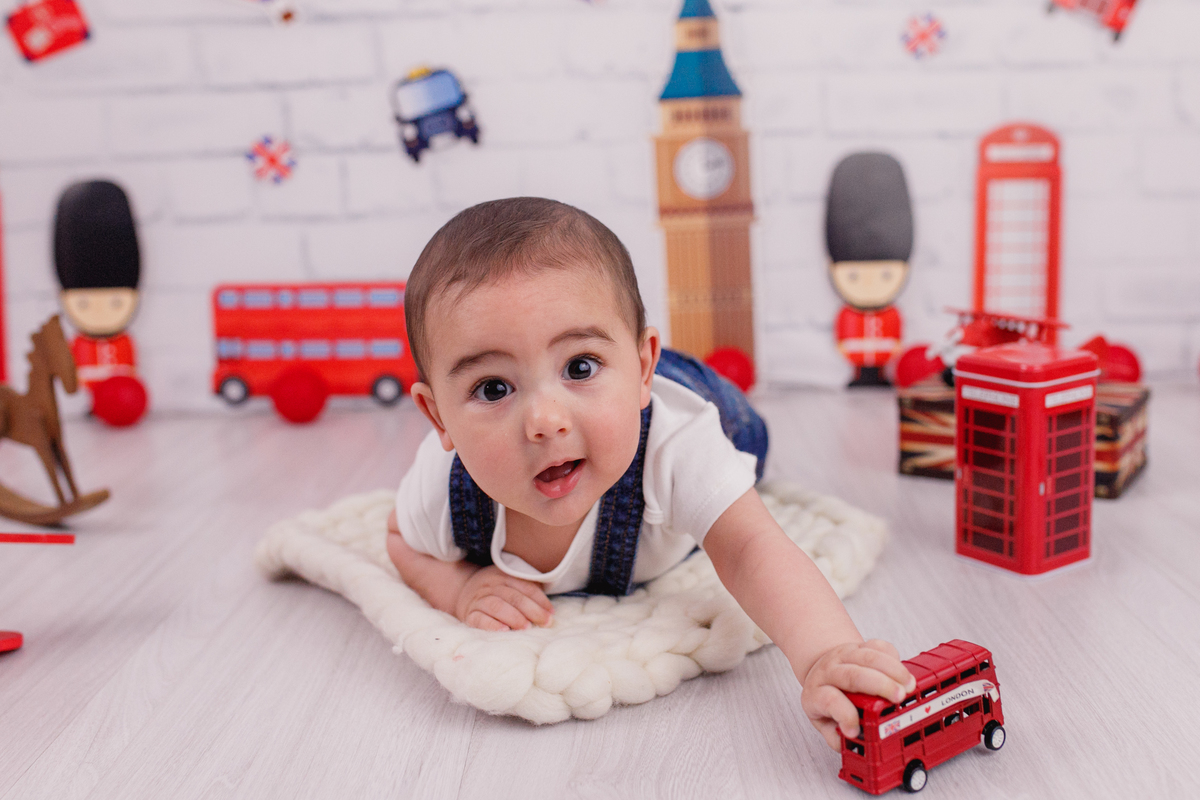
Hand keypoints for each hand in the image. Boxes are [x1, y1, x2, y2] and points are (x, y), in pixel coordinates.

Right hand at [455, 566, 553, 631]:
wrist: (463, 591)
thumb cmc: (496, 590)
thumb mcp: (509, 582)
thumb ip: (528, 590)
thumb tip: (549, 610)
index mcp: (504, 575)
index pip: (525, 587)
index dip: (540, 600)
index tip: (551, 614)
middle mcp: (490, 585)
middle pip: (513, 597)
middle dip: (531, 610)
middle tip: (545, 622)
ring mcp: (479, 600)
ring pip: (497, 606)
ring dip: (513, 617)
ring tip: (526, 627)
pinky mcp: (469, 615)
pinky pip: (479, 619)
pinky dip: (491, 625)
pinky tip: (504, 631)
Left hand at [801, 639, 915, 750]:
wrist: (820, 669)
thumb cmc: (824, 699)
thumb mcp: (822, 721)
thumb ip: (835, 736)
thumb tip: (852, 742)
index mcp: (817, 694)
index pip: (829, 700)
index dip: (845, 715)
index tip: (856, 731)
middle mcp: (829, 672)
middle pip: (852, 675)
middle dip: (880, 685)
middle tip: (899, 698)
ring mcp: (843, 656)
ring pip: (868, 656)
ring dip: (893, 670)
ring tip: (909, 685)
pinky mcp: (858, 646)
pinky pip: (877, 646)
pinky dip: (893, 656)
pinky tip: (903, 671)